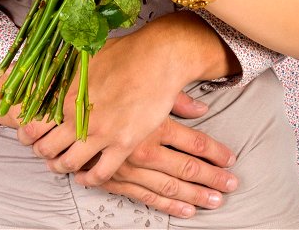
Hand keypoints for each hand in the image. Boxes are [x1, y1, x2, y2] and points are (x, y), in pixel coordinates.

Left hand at [18, 12, 233, 184]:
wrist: (158, 58)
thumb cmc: (124, 51)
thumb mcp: (86, 54)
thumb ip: (65, 67)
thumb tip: (49, 66)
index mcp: (66, 94)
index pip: (32, 125)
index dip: (26, 133)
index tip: (29, 135)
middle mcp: (78, 117)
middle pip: (46, 148)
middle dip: (42, 152)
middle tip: (45, 151)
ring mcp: (101, 133)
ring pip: (68, 164)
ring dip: (61, 167)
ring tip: (62, 165)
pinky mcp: (123, 144)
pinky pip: (100, 173)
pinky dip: (89, 179)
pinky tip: (86, 175)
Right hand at [96, 93, 237, 218]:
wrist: (67, 108)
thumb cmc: (110, 91)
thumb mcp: (147, 87)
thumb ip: (177, 99)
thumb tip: (202, 108)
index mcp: (154, 124)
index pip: (196, 143)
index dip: (216, 153)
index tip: (231, 159)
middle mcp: (144, 149)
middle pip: (187, 169)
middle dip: (212, 179)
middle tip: (231, 186)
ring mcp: (129, 168)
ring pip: (170, 188)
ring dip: (195, 197)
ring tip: (216, 202)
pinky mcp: (115, 180)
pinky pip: (147, 197)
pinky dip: (168, 207)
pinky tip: (186, 211)